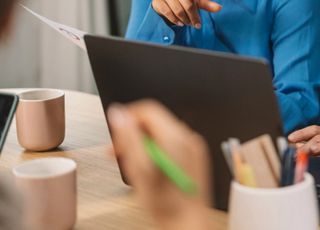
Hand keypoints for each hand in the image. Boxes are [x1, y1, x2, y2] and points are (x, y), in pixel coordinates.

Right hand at [107, 100, 211, 229]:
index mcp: (176, 137)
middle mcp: (188, 138)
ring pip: (162, 134)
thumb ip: (129, 138)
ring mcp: (193, 147)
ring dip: (143, 144)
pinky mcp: (194, 157)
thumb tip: (118, 113)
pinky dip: (156, 151)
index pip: (149, 109)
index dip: (128, 117)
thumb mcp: (140, 169)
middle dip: (133, 133)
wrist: (188, 223)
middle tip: (117, 152)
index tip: (115, 131)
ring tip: (132, 164)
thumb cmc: (166, 203)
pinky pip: (172, 145)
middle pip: (155, 121)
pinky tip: (149, 169)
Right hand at [151, 0, 220, 27]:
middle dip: (193, 16)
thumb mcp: (196, 1)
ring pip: (178, 9)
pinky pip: (167, 12)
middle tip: (197, 24)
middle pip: (187, 4)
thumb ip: (207, 4)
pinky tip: (180, 23)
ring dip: (185, 19)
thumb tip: (220, 8)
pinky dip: (175, 19)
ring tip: (189, 24)